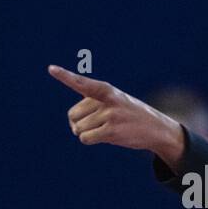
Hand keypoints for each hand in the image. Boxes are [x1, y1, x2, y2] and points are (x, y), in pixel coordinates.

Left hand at [50, 65, 185, 169]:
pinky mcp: (112, 131)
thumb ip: (91, 106)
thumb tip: (74, 128)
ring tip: (106, 129)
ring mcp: (110, 116)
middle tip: (99, 123)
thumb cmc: (128, 115)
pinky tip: (105, 137)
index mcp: (106, 90)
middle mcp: (107, 101)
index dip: (65, 76)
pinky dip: (89, 140)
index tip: (51, 68)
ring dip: (88, 133)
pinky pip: (85, 138)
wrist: (156, 128)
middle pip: (73, 115)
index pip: (82, 82)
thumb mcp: (113, 101)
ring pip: (78, 129)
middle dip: (80, 123)